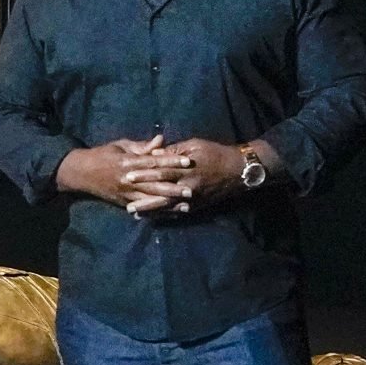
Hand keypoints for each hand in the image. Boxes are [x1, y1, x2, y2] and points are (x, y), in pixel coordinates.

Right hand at [57, 135, 184, 211]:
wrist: (81, 173)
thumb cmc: (102, 155)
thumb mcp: (120, 146)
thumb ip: (142, 146)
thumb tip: (161, 139)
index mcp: (128, 162)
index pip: (153, 162)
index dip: (171, 162)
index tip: (187, 162)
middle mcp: (128, 180)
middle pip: (154, 184)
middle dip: (174, 188)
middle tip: (192, 189)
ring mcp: (126, 194)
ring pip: (151, 200)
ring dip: (169, 204)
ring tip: (186, 206)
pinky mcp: (125, 203)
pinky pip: (144, 210)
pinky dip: (158, 213)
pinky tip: (171, 215)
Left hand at [125, 139, 251, 216]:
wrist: (239, 170)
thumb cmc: (215, 153)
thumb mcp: (194, 145)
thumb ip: (173, 150)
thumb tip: (154, 153)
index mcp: (185, 168)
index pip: (160, 171)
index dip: (143, 174)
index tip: (128, 176)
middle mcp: (187, 185)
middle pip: (161, 192)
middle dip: (143, 198)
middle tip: (126, 204)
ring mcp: (193, 198)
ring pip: (168, 206)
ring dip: (151, 211)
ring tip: (136, 214)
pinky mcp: (198, 205)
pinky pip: (179, 212)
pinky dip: (166, 215)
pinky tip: (154, 219)